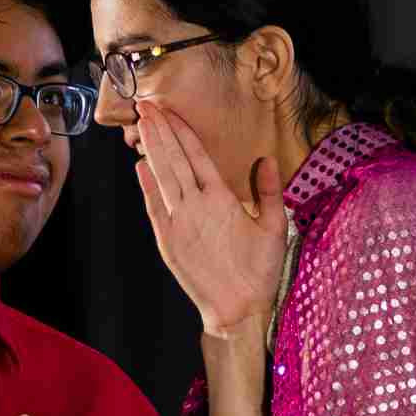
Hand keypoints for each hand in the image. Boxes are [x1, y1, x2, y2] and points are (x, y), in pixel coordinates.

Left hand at [133, 100, 287, 339]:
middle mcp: (196, 206)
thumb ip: (270, 191)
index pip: (197, 154)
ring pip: (161, 177)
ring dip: (150, 149)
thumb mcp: (275, 228)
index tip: (168, 110)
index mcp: (222, 199)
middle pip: (173, 159)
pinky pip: (153, 205)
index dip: (181, 129)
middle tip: (145, 105)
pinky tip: (140, 165)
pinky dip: (146, 184)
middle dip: (159, 130)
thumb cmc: (258, 271)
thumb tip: (265, 158)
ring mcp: (178, 222)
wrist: (235, 310)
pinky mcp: (167, 240)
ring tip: (141, 125)